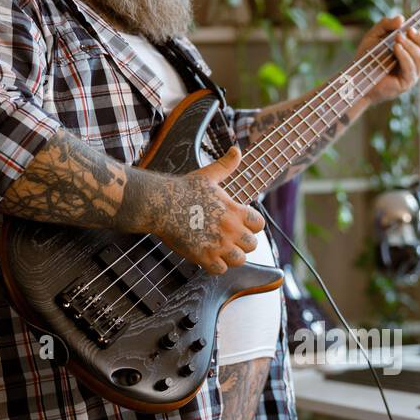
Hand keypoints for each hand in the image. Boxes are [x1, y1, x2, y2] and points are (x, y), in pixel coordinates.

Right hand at [156, 146, 263, 274]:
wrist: (160, 204)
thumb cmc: (183, 188)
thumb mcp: (208, 175)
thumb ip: (226, 165)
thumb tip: (237, 150)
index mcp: (234, 210)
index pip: (259, 225)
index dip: (251, 226)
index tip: (240, 224)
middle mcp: (230, 229)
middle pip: (251, 245)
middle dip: (242, 243)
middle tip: (229, 239)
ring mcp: (218, 245)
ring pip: (239, 260)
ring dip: (231, 257)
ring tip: (220, 250)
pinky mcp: (203, 257)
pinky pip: (220, 270)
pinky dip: (216, 266)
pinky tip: (207, 257)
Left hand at [356, 15, 419, 105]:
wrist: (357, 77)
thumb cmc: (367, 58)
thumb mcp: (375, 35)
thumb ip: (386, 24)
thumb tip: (401, 18)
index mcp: (412, 51)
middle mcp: (415, 63)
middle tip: (409, 30)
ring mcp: (412, 74)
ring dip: (410, 45)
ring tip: (397, 39)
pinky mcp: (406, 83)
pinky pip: (411, 68)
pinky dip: (405, 56)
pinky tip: (396, 48)